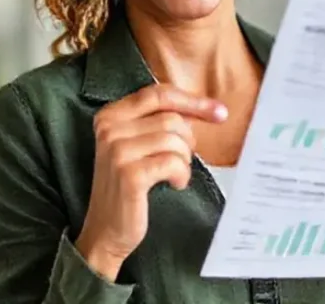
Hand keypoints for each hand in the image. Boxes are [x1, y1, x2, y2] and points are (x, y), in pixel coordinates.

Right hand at [75, 84, 227, 279]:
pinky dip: (182, 174)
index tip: (219, 112)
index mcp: (110, 116)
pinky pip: (173, 162)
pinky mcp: (129, 174)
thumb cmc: (127, 188)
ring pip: (174, 139)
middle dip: (187, 140)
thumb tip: (209, 108)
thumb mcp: (138, 146)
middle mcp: (109, 129)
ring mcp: (117, 151)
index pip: (158, 94)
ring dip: (184, 160)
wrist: (106, 231)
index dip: (192, 101)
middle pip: (171, 118)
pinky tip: (175, 184)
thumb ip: (162, 122)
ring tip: (175, 174)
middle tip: (183, 160)